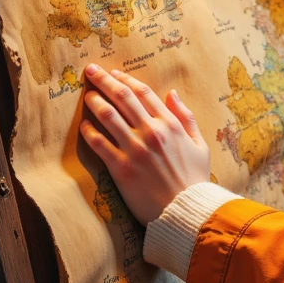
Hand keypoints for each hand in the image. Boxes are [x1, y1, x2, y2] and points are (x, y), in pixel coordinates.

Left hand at [79, 66, 210, 224]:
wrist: (186, 210)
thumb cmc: (195, 179)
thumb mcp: (199, 144)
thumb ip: (186, 117)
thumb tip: (172, 93)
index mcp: (171, 125)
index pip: (143, 93)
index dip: (126, 79)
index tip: (114, 73)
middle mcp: (151, 132)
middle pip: (122, 98)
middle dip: (104, 81)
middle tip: (90, 71)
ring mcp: (135, 149)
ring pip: (108, 116)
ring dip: (94, 102)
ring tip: (86, 95)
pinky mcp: (121, 168)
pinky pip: (99, 145)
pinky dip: (89, 132)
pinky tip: (83, 126)